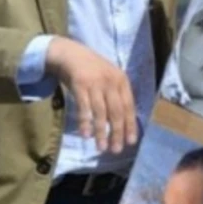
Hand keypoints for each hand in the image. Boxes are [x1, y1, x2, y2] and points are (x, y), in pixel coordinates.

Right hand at [45, 37, 138, 153]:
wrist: (71, 53)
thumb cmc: (92, 70)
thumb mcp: (109, 79)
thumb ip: (115, 97)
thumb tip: (122, 123)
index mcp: (122, 81)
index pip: (129, 106)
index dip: (130, 124)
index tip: (131, 141)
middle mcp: (111, 82)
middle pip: (117, 111)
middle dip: (117, 132)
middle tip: (116, 150)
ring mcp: (96, 83)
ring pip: (101, 112)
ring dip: (101, 131)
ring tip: (102, 147)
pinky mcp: (80, 84)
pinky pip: (84, 107)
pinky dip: (85, 122)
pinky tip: (86, 135)